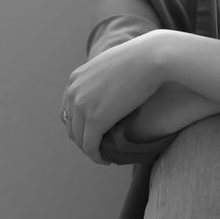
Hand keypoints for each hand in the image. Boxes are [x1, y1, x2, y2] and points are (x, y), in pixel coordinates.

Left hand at [61, 29, 168, 162]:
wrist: (152, 58)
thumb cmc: (142, 58)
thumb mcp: (114, 63)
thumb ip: (105, 75)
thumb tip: (112, 83)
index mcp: (76, 78)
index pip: (67, 110)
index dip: (78, 125)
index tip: (92, 133)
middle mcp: (74, 92)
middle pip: (71, 126)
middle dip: (83, 139)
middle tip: (99, 147)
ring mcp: (83, 106)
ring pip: (80, 139)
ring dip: (90, 150)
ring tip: (103, 155)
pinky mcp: (96, 120)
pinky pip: (90, 146)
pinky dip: (96, 156)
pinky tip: (106, 160)